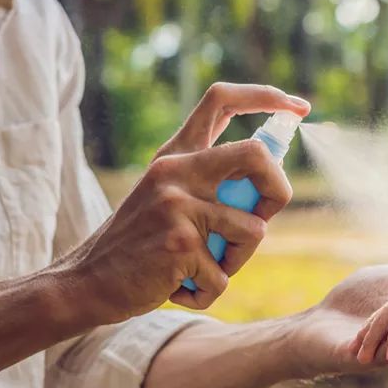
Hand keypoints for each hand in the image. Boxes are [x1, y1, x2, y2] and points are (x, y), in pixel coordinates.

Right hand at [58, 83, 309, 324]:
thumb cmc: (142, 245)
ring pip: (254, 230)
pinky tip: (179, 287)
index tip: (299, 106)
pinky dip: (209, 290)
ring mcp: (177, 204)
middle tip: (263, 218)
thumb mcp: (169, 198)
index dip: (266, 96)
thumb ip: (211, 182)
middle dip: (278, 190)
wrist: (87, 282)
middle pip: (257, 154)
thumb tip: (273, 176)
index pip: (221, 100)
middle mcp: (176, 169)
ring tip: (201, 267)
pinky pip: (225, 275)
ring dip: (237, 260)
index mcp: (176, 155)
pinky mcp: (180, 242)